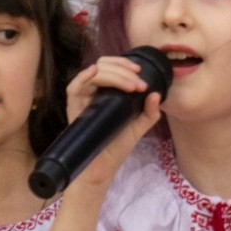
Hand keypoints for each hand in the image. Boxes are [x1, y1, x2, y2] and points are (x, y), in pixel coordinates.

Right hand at [59, 55, 162, 191]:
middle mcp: (94, 92)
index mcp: (108, 92)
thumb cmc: (118, 145)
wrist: (103, 166)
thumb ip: (150, 112)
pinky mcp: (74, 109)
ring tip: (131, 86)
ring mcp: (83, 99)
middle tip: (139, 83)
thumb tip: (156, 94)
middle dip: (123, 70)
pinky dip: (83, 77)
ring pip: (92, 74)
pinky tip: (95, 72)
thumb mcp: (139, 126)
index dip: (124, 64)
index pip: (111, 67)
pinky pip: (73, 88)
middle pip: (102, 66)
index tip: (140, 72)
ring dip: (113, 75)